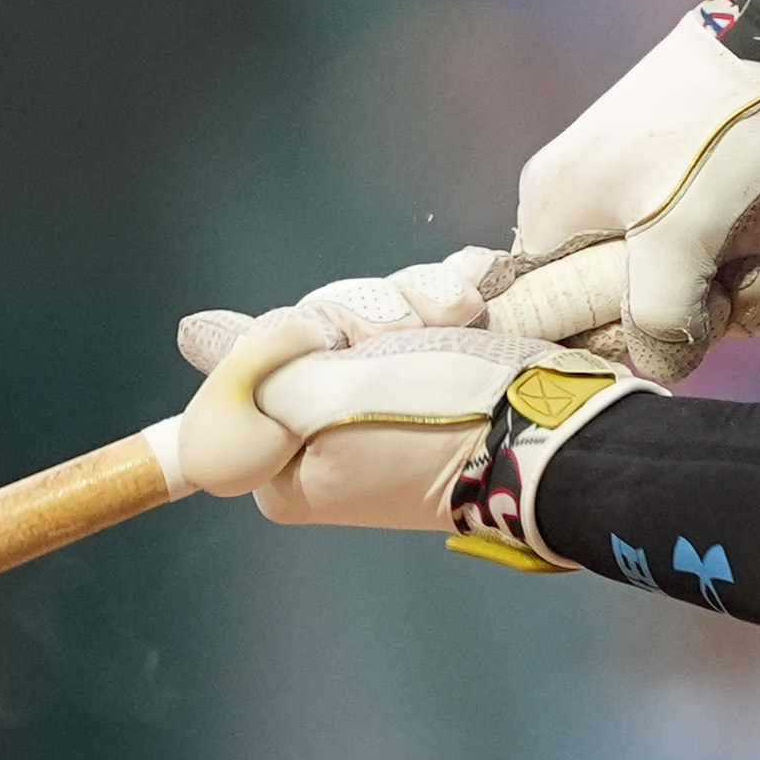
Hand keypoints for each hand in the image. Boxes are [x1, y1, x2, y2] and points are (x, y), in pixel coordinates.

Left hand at [168, 286, 641, 553]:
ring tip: (460, 325)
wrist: (567, 428)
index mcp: (290, 463)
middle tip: (401, 341)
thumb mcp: (331, 396)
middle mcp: (334, 434)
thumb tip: (192, 335)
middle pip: (314, 325)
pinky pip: (423, 301)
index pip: (253, 363)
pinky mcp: (444, 368)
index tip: (328, 343)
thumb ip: (256, 367)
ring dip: (417, 299)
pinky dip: (452, 296)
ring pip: (373, 305)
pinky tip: (479, 313)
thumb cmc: (444, 421)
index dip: (292, 336)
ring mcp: (392, 399)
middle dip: (366, 313)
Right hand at [508, 0, 759, 380]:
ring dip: (753, 290)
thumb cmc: (724, 133)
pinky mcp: (728, 187)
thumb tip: (663, 362)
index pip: (556, 309)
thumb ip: (656, 319)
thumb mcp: (675, 238)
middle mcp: (607, 203)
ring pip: (705, 285)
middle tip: (739, 287)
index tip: (666, 322)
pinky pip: (747, 254)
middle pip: (642, 306)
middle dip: (703, 311)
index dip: (612, 333)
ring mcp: (673, 194)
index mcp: (562, 207)